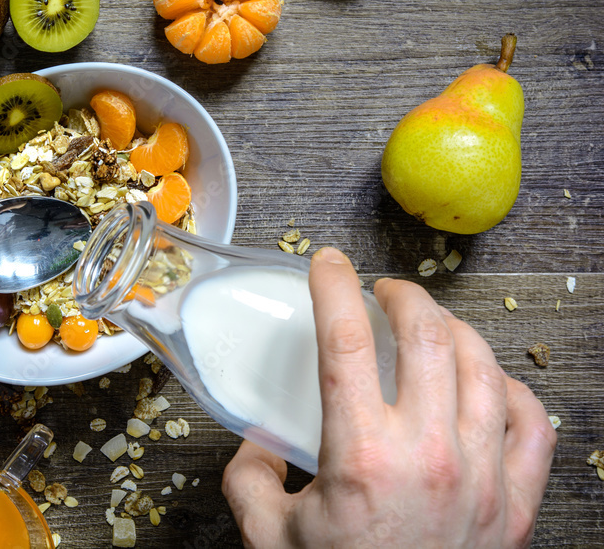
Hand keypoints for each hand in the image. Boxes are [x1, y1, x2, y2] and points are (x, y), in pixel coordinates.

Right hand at [222, 247, 555, 548]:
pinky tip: (490, 381)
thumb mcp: (270, 537)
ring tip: (433, 324)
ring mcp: (483, 476)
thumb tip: (256, 444)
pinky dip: (513, 388)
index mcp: (362, 455)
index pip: (346, 339)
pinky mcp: (515, 504)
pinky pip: (533, 424)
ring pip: (483, 365)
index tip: (327, 263)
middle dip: (403, 295)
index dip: (334, 286)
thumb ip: (249, 479)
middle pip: (427, 335)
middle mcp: (430, 454)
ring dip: (454, 329)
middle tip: (383, 291)